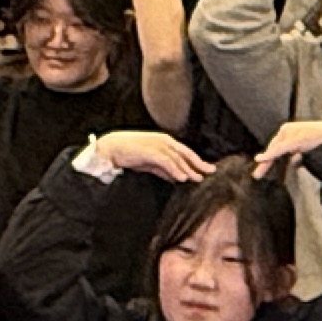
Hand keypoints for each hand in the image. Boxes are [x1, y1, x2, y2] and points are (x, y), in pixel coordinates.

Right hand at [90, 128, 212, 183]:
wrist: (112, 148)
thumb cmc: (131, 154)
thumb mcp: (151, 163)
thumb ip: (164, 169)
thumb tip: (176, 178)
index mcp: (165, 142)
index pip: (185, 152)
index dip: (197, 161)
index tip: (207, 169)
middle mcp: (164, 141)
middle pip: (186, 154)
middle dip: (198, 164)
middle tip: (210, 172)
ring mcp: (157, 145)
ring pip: (177, 158)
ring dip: (188, 169)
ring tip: (196, 178)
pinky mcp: (150, 151)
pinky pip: (166, 161)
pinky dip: (175, 169)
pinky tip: (181, 178)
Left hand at [253, 117, 321, 173]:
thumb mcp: (306, 149)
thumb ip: (298, 154)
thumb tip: (292, 161)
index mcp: (289, 131)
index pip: (276, 146)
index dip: (268, 158)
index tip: (261, 170)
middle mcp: (287, 129)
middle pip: (273, 148)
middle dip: (265, 162)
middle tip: (257, 175)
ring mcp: (291, 132)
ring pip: (275, 149)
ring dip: (267, 161)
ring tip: (258, 173)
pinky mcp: (294, 138)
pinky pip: (280, 148)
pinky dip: (270, 154)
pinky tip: (261, 159)